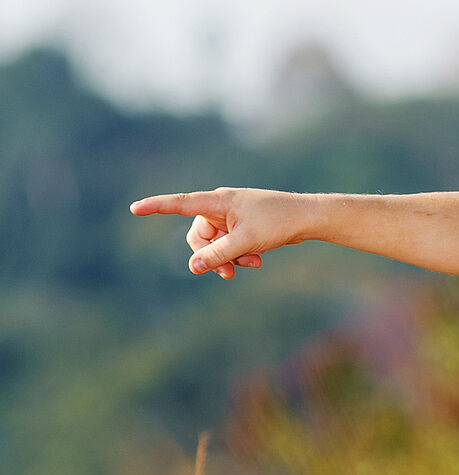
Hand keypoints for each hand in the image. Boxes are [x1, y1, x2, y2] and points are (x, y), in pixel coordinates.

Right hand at [130, 188, 309, 278]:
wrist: (307, 218)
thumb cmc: (278, 222)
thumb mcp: (246, 242)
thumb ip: (218, 255)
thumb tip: (193, 267)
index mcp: (218, 201)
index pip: (181, 204)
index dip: (157, 207)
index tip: (134, 208)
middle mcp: (220, 206)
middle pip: (199, 236)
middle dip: (212, 256)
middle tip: (229, 273)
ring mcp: (231, 216)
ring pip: (215, 244)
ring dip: (229, 258)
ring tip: (253, 264)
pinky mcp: (241, 225)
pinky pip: (229, 244)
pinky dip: (239, 254)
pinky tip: (258, 260)